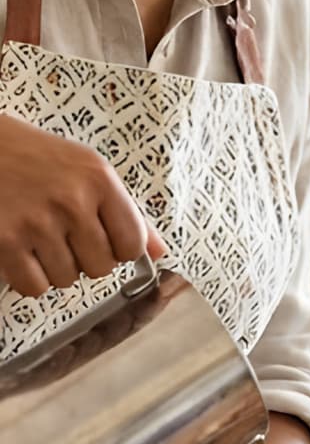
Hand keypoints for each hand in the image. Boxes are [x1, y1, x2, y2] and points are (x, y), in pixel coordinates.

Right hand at [0, 114, 164, 296]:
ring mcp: (37, 222)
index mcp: (100, 180)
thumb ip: (128, 211)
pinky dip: (30, 278)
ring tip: (43, 239)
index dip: (122, 251)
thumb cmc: (38, 157)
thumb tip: (160, 252)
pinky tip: (25, 253)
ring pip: (67, 279)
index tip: (109, 242)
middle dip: (88, 260)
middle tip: (69, 238)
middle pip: (102, 267)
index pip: (133, 244)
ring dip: (57, 268)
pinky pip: (34, 286)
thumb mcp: (90, 170)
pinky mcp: (5, 241)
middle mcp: (72, 201)